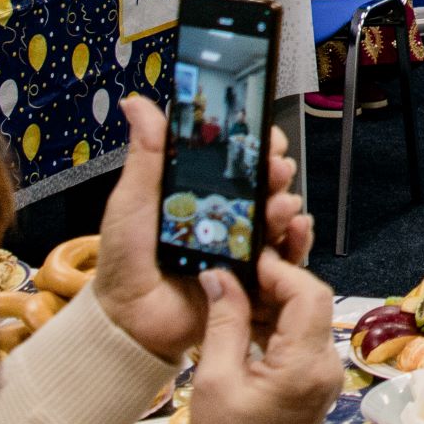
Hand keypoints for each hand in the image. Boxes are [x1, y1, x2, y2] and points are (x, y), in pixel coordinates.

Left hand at [91, 95, 312, 361]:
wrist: (129, 320)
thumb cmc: (125, 258)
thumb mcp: (133, 200)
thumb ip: (147, 154)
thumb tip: (137, 102)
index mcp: (199, 190)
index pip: (238, 157)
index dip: (256, 143)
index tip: (262, 135)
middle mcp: (226, 213)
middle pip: (266, 182)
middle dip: (277, 170)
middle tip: (276, 168)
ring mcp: (242, 244)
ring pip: (279, 215)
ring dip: (286, 203)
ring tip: (280, 205)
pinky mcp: (254, 276)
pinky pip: (285, 256)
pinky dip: (297, 240)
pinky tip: (296, 229)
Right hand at [186, 248, 343, 423]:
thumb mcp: (215, 382)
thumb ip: (223, 323)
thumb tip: (220, 275)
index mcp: (305, 364)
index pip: (308, 293)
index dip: (279, 268)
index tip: (246, 258)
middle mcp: (325, 363)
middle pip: (310, 300)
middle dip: (274, 279)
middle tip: (235, 267)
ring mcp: (323, 372)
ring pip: (305, 316)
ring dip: (272, 299)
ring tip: (232, 288)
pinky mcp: (314, 379)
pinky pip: (299, 336)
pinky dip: (275, 321)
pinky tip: (243, 316)